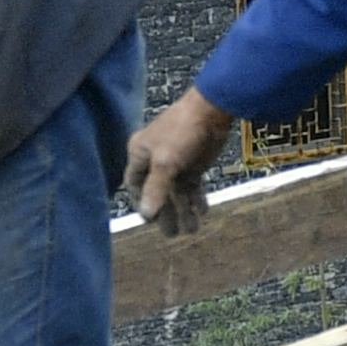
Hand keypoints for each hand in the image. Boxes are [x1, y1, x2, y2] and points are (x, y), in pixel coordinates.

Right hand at [120, 88, 233, 236]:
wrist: (212, 110)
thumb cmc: (182, 131)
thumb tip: (145, 216)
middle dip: (165, 212)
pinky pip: (191, 186)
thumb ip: (156, 189)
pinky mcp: (193, 163)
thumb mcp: (166, 162)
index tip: (150, 220)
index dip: (140, 202)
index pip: (134, 184)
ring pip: (176, 191)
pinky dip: (196, 199)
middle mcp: (155, 159)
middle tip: (172, 234)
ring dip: (183, 210)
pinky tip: (202, 212)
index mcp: (140, 154)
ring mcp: (175, 162)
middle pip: (156, 192)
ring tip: (191, 229)